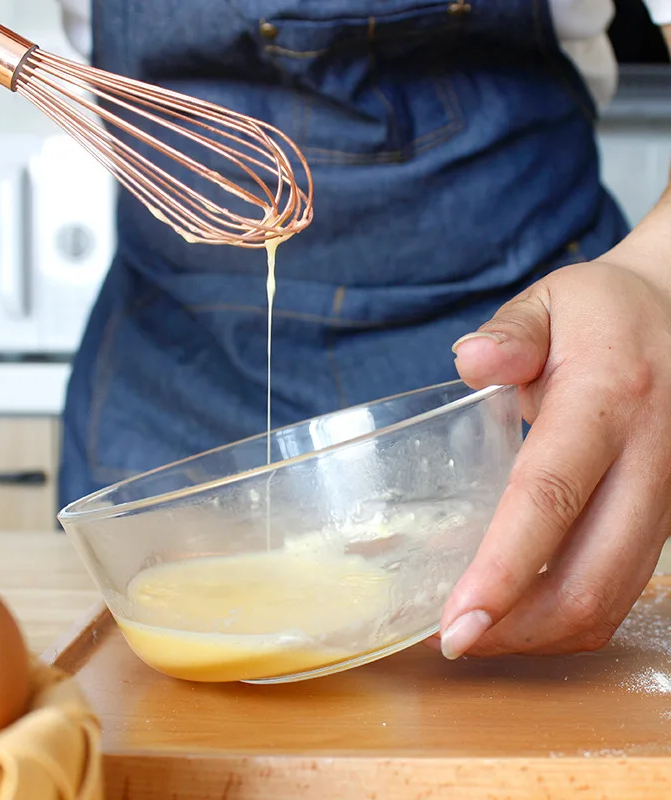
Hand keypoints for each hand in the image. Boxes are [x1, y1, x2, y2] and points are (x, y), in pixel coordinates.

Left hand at [436, 253, 670, 659]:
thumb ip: (510, 333)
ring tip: (478, 632)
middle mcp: (650, 458)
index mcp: (610, 400)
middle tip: (452, 640)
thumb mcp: (552, 301)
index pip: (552, 496)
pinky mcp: (667, 516)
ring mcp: (668, 495)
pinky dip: (570, 614)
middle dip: (519, 627)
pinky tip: (522, 608)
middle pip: (591, 575)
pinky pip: (622, 587)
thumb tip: (470, 363)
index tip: (457, 619)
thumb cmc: (603, 312)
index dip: (505, 567)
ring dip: (543, 631)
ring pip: (613, 597)